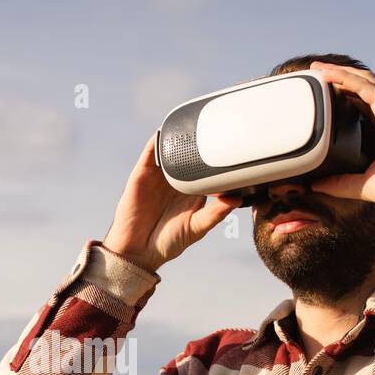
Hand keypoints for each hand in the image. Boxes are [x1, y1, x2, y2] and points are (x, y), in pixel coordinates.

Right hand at [101, 131, 241, 273]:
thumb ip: (215, 214)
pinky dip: (157, 140)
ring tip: (194, 122)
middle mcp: (174, 182)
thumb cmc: (167, 243)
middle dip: (199, 141)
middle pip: (188, 155)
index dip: (216, 158)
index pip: (206, 170)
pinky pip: (149, 153)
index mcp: (190, 193)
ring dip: (178, 137)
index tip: (232, 146)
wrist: (138, 252)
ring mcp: (157, 177)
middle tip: (216, 125)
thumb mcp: (197, 228)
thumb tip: (236, 200)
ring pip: (170, 150)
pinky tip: (167, 130)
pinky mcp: (141, 176)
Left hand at [306, 62, 374, 212]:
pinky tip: (328, 74)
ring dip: (339, 72)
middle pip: (362, 87)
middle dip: (340, 77)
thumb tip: (316, 186)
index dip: (346, 94)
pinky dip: (345, 77)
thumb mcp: (361, 184)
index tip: (327, 92)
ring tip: (319, 68)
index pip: (364, 104)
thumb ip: (339, 184)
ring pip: (362, 81)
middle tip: (317, 72)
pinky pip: (363, 85)